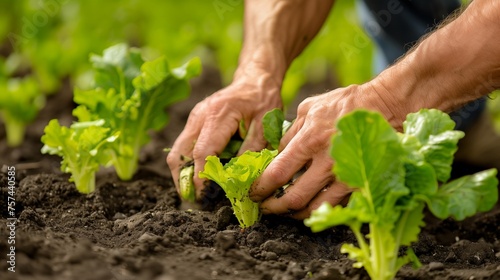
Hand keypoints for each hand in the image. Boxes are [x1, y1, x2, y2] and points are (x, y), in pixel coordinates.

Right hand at [167, 71, 281, 199]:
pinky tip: (201, 177)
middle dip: (184, 181)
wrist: (255, 80)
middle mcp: (199, 116)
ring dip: (183, 175)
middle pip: (179, 154)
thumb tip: (237, 179)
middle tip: (196, 201)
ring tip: (198, 194)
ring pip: (177, 152)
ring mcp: (194, 119)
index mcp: (218, 115)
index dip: (200, 178)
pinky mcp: (194, 123)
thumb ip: (251, 152)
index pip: (202, 152)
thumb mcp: (265, 126)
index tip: (204, 197)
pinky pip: (184, 148)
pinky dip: (188, 165)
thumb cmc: (263, 101)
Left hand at [249, 84, 400, 218]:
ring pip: (316, 209)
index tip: (254, 194)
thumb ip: (289, 133)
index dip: (261, 189)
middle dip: (275, 208)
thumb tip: (276, 155)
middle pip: (294, 199)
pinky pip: (337, 207)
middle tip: (266, 208)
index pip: (277, 174)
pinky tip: (313, 206)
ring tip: (288, 211)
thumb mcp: (308, 109)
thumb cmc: (345, 104)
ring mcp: (346, 177)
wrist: (385, 105)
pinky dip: (322, 210)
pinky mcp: (362, 185)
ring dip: (297, 214)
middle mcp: (327, 163)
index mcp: (310, 141)